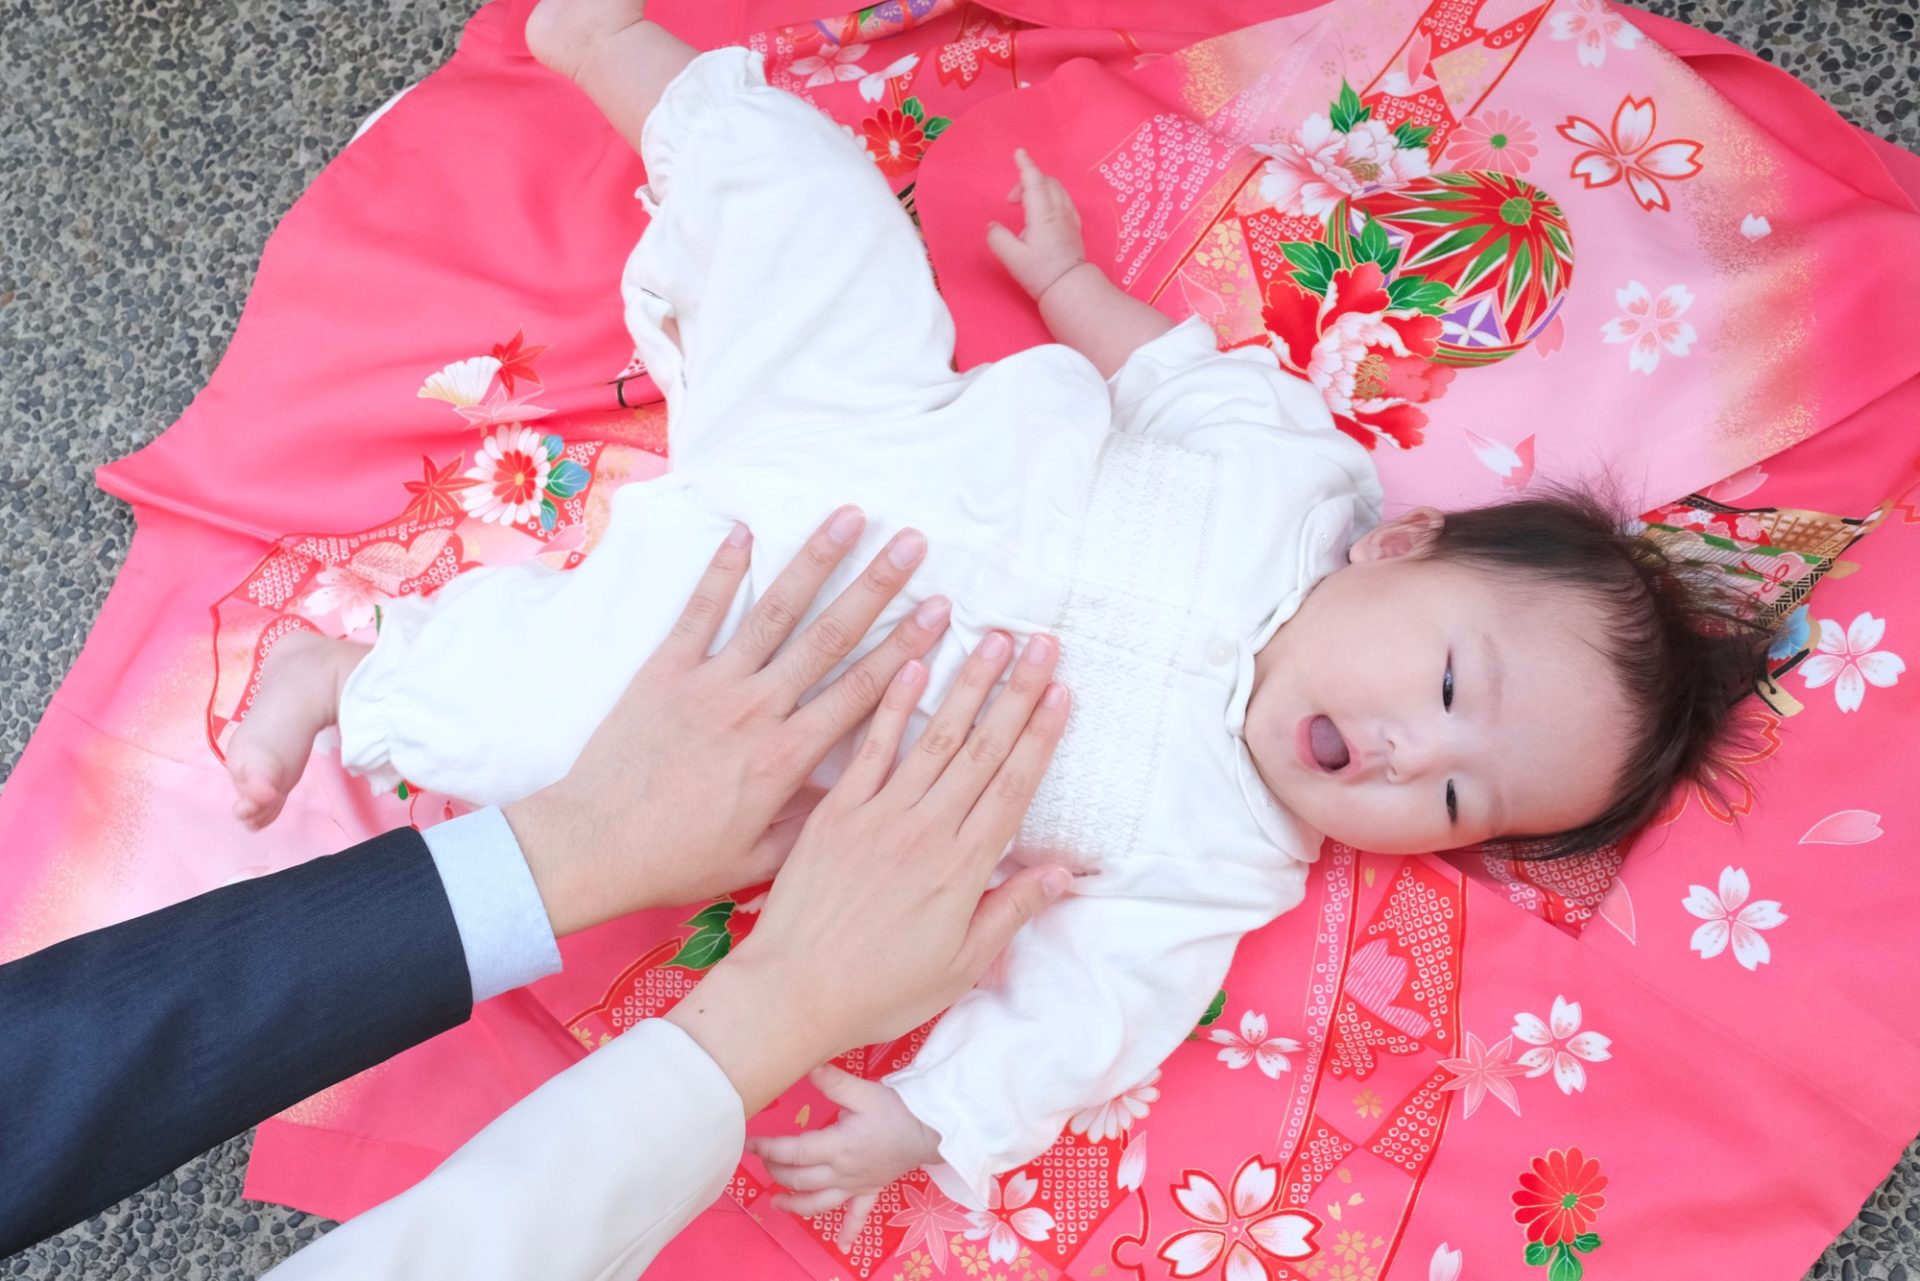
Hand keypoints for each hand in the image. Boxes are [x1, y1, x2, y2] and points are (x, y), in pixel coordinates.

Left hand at [504, 508, 949, 935]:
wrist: (594, 846)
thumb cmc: (677, 859)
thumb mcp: (760, 857)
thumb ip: (814, 820)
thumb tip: (865, 791)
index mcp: (786, 757)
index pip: (861, 690)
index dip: (906, 647)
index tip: (941, 610)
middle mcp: (755, 709)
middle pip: (830, 637)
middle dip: (877, 587)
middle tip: (914, 545)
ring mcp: (710, 683)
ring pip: (775, 612)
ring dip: (816, 560)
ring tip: (850, 517)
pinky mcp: (666, 670)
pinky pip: (701, 611)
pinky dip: (723, 570)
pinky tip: (746, 530)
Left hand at [666, 630, 1072, 1113]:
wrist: (789, 994)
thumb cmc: (876, 991)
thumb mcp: (958, 967)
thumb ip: (1009, 913)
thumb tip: (1063, 875)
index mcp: (961, 869)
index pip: (1012, 786)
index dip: (1041, 735)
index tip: (1063, 690)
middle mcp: (925, 831)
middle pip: (982, 749)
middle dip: (1016, 692)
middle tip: (1041, 642)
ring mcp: (877, 815)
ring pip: (933, 736)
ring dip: (967, 683)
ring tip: (993, 638)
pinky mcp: (833, 812)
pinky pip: (867, 747)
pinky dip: (892, 704)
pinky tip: (911, 662)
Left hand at [749, 1067, 941, 1249]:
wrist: (931, 1131)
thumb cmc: (896, 1110)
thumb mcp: (863, 1092)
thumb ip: (833, 1082)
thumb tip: (808, 1067)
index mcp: (836, 1147)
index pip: (793, 1151)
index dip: (768, 1148)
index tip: (748, 1143)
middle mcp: (841, 1172)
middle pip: (800, 1178)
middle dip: (776, 1170)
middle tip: (763, 1158)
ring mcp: (855, 1185)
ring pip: (819, 1203)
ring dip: (794, 1204)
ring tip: (775, 1202)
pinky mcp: (870, 1190)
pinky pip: (858, 1215)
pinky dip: (849, 1231)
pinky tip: (842, 1245)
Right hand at [986, 148, 1088, 301]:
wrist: (1070, 288)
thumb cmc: (1041, 273)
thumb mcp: (1012, 258)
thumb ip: (998, 238)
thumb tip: (993, 227)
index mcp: (1043, 215)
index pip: (1034, 182)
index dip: (1026, 166)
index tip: (1019, 153)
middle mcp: (1059, 211)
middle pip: (1046, 182)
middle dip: (1027, 181)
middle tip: (1010, 201)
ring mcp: (1070, 218)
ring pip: (1057, 189)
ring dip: (1039, 188)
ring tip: (1025, 205)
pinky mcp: (1074, 227)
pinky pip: (1064, 200)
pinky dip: (1051, 196)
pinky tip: (1044, 210)